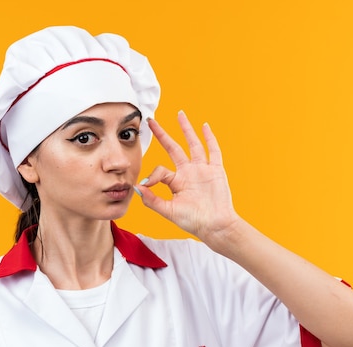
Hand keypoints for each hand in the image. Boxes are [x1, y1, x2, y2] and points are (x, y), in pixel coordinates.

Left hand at [136, 111, 240, 242]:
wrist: (215, 226)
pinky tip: (204, 126)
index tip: (146, 183)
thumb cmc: (193, 221)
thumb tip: (136, 187)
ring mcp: (202, 170)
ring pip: (192, 144)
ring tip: (179, 114)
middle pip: (173, 148)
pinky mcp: (216, 170)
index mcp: (176, 182)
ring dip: (186, 129)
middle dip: (162, 135)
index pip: (160, 169)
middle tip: (151, 121)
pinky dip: (209, 138)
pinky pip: (213, 151)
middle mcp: (188, 173)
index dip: (152, 174)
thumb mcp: (169, 211)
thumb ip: (152, 200)